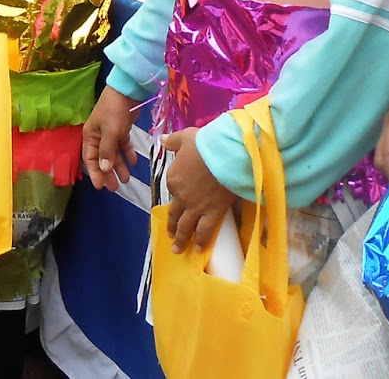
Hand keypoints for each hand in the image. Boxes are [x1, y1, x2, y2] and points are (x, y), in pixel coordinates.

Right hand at [83, 87, 139, 189]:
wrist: (127, 90)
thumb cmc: (113, 110)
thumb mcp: (110, 131)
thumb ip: (107, 151)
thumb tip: (104, 170)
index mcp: (90, 136)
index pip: (90, 159)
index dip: (95, 173)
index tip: (101, 187)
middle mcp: (99, 136)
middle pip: (103, 159)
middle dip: (108, 173)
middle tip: (115, 188)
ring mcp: (111, 133)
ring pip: (114, 154)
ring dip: (119, 166)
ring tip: (126, 179)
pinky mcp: (122, 129)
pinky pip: (123, 145)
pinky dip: (128, 153)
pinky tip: (134, 163)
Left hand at [161, 127, 235, 252]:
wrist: (226, 154)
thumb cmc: (205, 144)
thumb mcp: (185, 137)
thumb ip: (172, 141)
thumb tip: (162, 139)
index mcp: (173, 178)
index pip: (172, 189)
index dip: (176, 193)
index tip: (179, 198)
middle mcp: (182, 196)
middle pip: (175, 214)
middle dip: (172, 227)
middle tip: (169, 236)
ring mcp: (196, 207)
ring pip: (185, 226)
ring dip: (180, 239)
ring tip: (178, 250)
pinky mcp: (212, 213)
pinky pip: (204, 230)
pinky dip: (200, 241)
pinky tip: (198, 250)